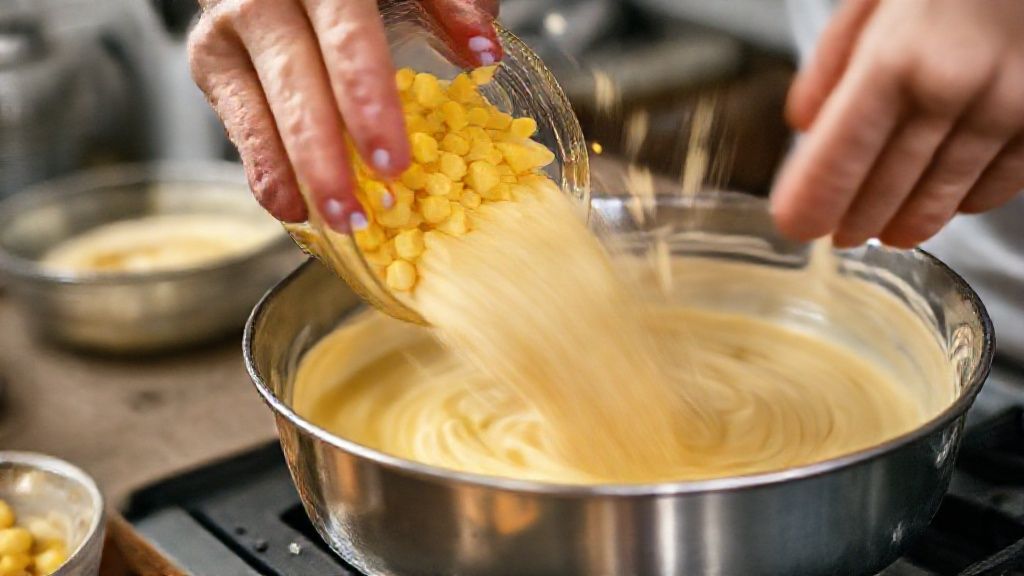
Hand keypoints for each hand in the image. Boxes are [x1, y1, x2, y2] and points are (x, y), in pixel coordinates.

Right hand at [188, 0, 500, 231]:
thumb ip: (447, 1)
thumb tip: (483, 50)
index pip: (345, 35)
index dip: (367, 99)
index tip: (392, 161)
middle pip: (296, 80)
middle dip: (327, 154)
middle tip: (362, 210)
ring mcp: (230, 30)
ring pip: (258, 109)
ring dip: (298, 174)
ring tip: (338, 220)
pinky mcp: (211, 61)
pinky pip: (238, 124)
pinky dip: (266, 171)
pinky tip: (295, 207)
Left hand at [773, 0, 1023, 247]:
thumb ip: (834, 59)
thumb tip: (804, 123)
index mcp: (896, 56)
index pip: (840, 157)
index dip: (814, 201)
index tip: (795, 225)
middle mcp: (953, 90)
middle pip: (888, 187)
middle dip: (855, 220)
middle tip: (837, 234)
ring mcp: (1008, 109)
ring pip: (944, 197)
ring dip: (907, 223)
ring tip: (884, 232)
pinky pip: (998, 185)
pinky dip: (964, 199)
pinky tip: (944, 199)